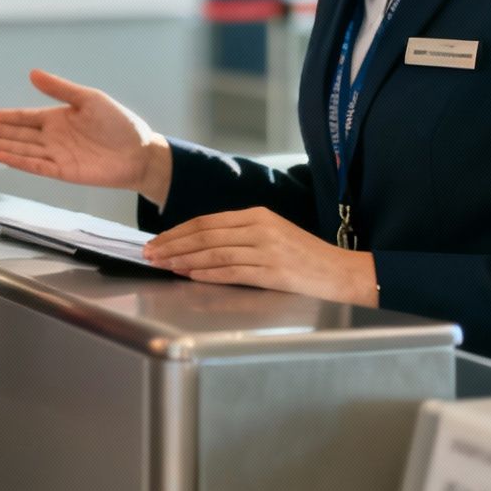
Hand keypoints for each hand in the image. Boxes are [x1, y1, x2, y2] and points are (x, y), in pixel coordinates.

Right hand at [0, 69, 173, 204]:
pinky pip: (36, 165)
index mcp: (57, 118)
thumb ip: (61, 89)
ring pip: (21, 149)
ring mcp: (56, 155)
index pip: (22, 117)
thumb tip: (33, 73)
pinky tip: (0, 155)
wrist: (141, 152)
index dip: (1, 117)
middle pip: (16, 134)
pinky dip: (18, 161)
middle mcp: (52, 138)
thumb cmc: (119, 123)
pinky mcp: (64, 172)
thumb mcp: (89, 99)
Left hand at [142, 207, 377, 305]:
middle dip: (172, 245)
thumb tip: (198, 244)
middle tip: (150, 254)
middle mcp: (259, 228)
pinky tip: (190, 275)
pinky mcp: (272, 273)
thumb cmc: (304, 256)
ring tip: (163, 265)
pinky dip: (207, 274)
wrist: (340, 272)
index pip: (206, 221)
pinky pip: (232, 272)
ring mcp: (266, 250)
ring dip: (183, 260)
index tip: (157, 240)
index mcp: (256, 215)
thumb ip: (239, 235)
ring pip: (214, 253)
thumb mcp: (271, 233)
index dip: (177, 232)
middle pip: (204, 235)